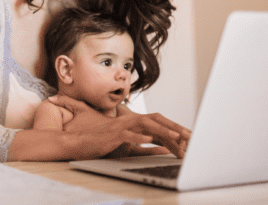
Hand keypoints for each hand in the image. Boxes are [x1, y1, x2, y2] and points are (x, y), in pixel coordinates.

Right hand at [48, 95, 190, 158]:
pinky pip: (128, 135)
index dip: (173, 127)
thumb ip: (144, 144)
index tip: (188, 136)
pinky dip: (139, 137)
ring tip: (177, 137)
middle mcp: (129, 121)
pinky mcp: (112, 135)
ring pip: (145, 125)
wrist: (78, 142)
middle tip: (190, 137)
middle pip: (156, 120)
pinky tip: (150, 141)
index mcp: (133, 123)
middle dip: (174, 127)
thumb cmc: (101, 143)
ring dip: (162, 131)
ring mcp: (121, 127)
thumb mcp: (126, 144)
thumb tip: (162, 146)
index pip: (157, 122)